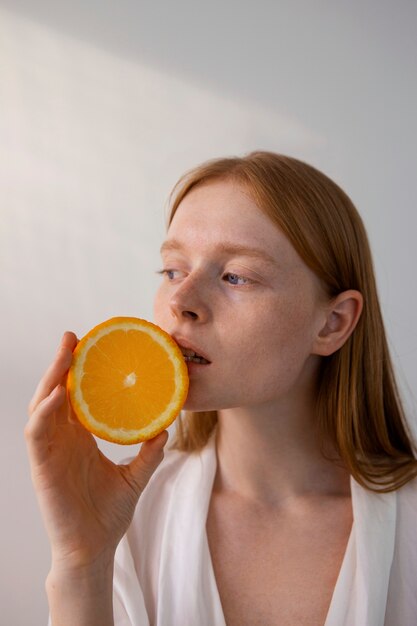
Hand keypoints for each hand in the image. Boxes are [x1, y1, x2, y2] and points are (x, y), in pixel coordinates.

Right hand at [25, 331, 167, 571]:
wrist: (94, 548)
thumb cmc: (108, 514)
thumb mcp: (135, 476)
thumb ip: (148, 453)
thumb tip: (165, 428)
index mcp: (79, 438)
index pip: (74, 396)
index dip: (76, 371)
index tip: (88, 346)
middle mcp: (62, 439)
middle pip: (55, 392)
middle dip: (60, 364)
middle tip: (71, 337)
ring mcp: (49, 451)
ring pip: (41, 405)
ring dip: (50, 378)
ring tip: (64, 354)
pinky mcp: (41, 466)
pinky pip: (37, 432)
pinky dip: (44, 411)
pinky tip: (57, 394)